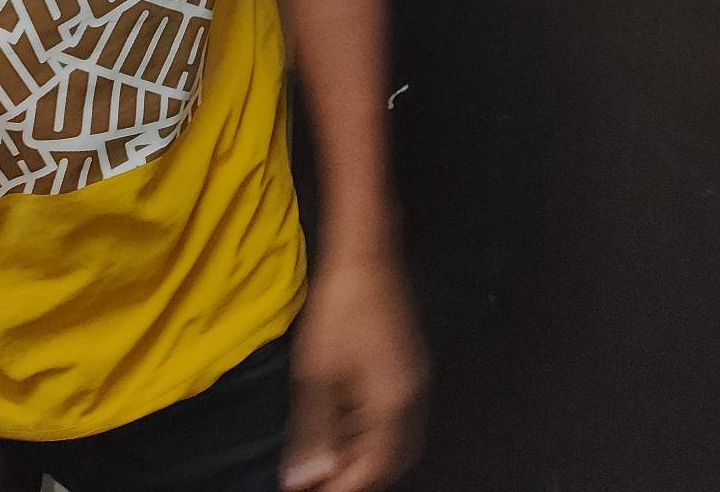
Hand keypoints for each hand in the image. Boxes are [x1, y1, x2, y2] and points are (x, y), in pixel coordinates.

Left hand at [283, 253, 427, 491]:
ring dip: (365, 455)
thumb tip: (304, 479)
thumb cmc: (340, 308)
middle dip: (358, 476)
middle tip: (320, 479)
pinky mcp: (409, 366)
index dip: (340, 488)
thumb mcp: (317, 372)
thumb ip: (314, 431)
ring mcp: (415, 380)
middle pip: (392, 461)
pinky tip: (342, 424)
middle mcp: (413, 399)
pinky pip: (397, 416)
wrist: (366, 252)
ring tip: (326, 457)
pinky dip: (371, 431)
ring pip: (397, 440)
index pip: (372, 470)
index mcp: (394, 405)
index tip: (307, 490)